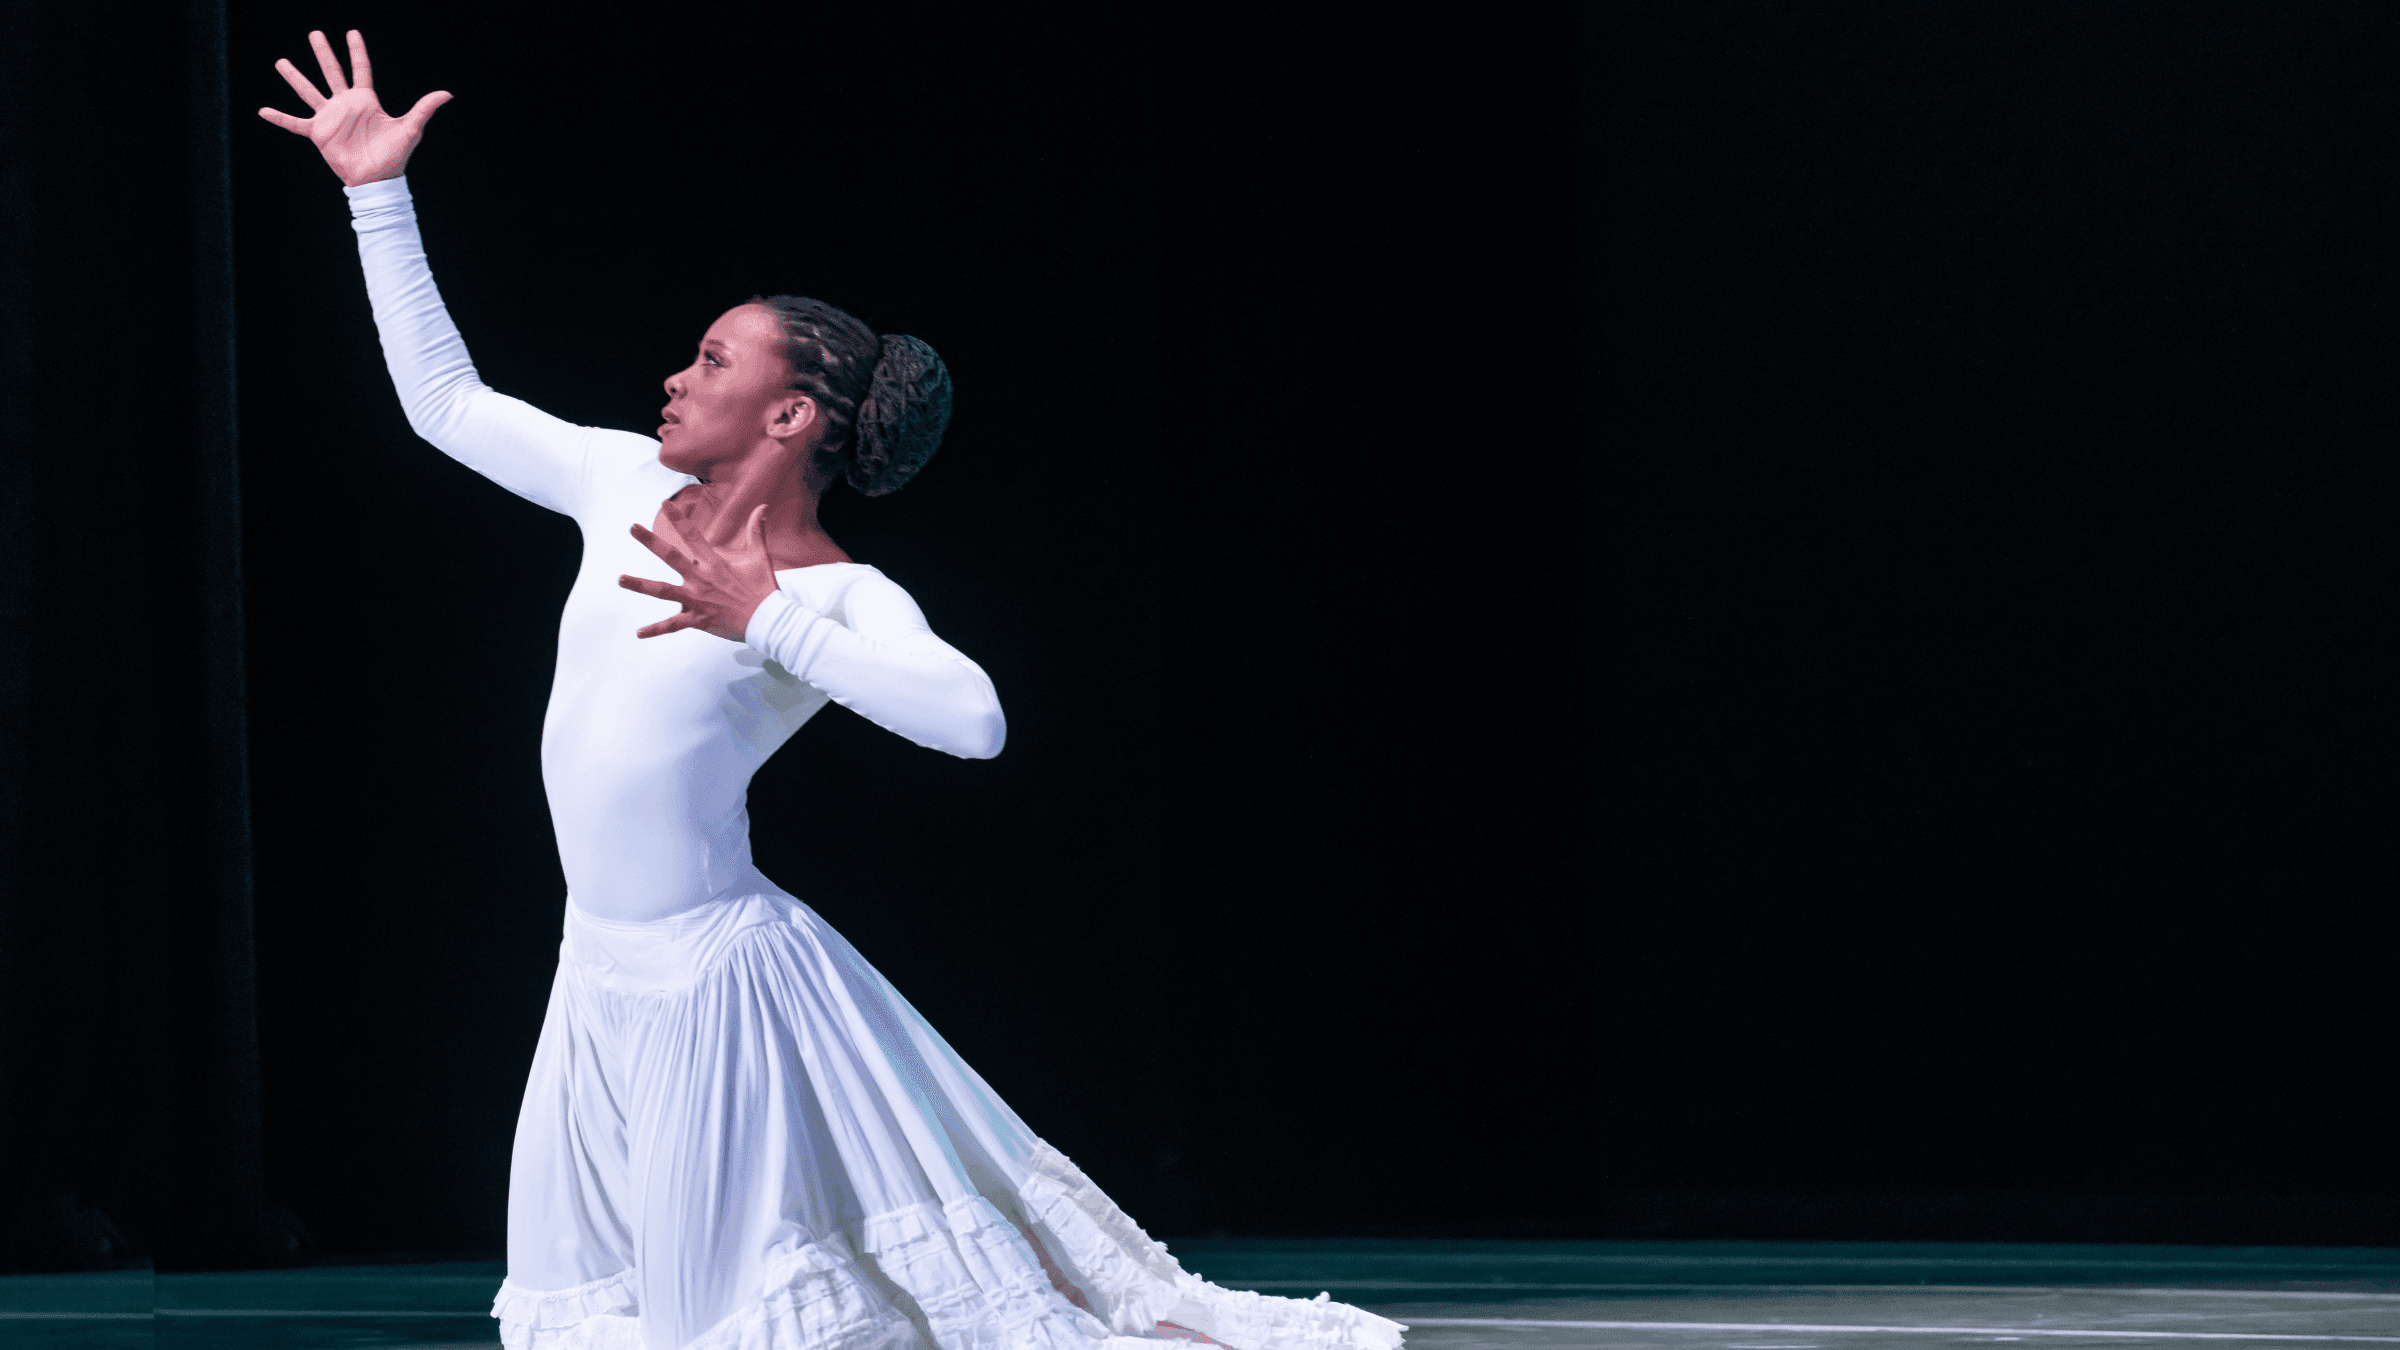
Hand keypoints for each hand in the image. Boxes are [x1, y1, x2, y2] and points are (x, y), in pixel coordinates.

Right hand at [257, 30, 450, 186]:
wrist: (377, 179)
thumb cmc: (394, 155)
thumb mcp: (410, 128)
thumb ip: (424, 108)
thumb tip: (447, 93)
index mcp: (366, 100)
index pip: (361, 69)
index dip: (357, 51)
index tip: (352, 32)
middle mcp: (346, 105)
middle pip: (332, 72)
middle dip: (324, 53)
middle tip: (315, 33)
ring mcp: (330, 118)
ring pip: (309, 91)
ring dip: (295, 77)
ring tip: (281, 62)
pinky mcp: (319, 133)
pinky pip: (295, 123)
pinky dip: (279, 118)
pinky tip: (263, 110)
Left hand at [619, 504, 778, 641]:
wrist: (767, 620)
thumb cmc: (763, 588)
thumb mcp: (760, 557)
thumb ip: (756, 532)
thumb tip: (763, 507)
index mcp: (714, 563)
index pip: (693, 535)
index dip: (678, 519)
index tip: (664, 504)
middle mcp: (701, 579)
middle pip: (671, 556)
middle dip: (650, 541)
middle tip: (632, 528)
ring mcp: (697, 600)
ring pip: (663, 591)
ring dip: (641, 584)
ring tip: (620, 579)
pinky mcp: (698, 619)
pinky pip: (673, 625)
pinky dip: (656, 630)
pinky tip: (639, 633)